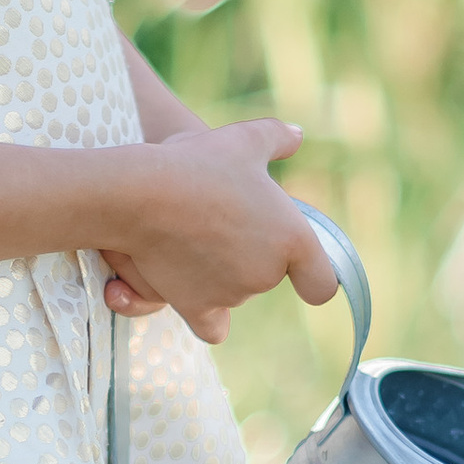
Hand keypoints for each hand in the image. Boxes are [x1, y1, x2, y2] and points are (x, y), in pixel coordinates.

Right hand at [103, 117, 332, 344]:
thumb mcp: (244, 138)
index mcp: (292, 239)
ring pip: (235, 291)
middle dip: (251, 254)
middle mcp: (267, 274)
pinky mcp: (197, 308)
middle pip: (268, 276)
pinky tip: (193, 293)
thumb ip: (276, 138)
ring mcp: (232, 295)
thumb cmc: (198, 163)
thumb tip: (297, 136)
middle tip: (219, 218)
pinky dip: (206, 314)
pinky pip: (212, 327)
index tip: (300, 272)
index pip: (321, 284)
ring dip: (221, 272)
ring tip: (190, 232)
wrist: (142, 194)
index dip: (311, 278)